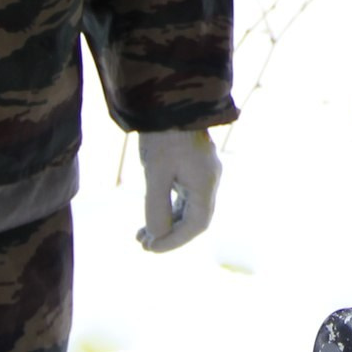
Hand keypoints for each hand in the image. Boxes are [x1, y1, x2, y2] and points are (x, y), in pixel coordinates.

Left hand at [137, 128, 220, 252]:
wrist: (169, 103)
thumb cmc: (162, 136)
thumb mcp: (155, 173)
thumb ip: (156, 208)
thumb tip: (156, 236)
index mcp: (206, 184)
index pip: (196, 225)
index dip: (174, 242)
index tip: (150, 248)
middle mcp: (209, 181)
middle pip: (195, 220)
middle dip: (170, 236)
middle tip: (143, 244)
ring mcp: (202, 174)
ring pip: (189, 210)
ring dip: (168, 225)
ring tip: (141, 234)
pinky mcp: (193, 168)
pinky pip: (185, 198)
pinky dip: (170, 211)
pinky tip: (152, 215)